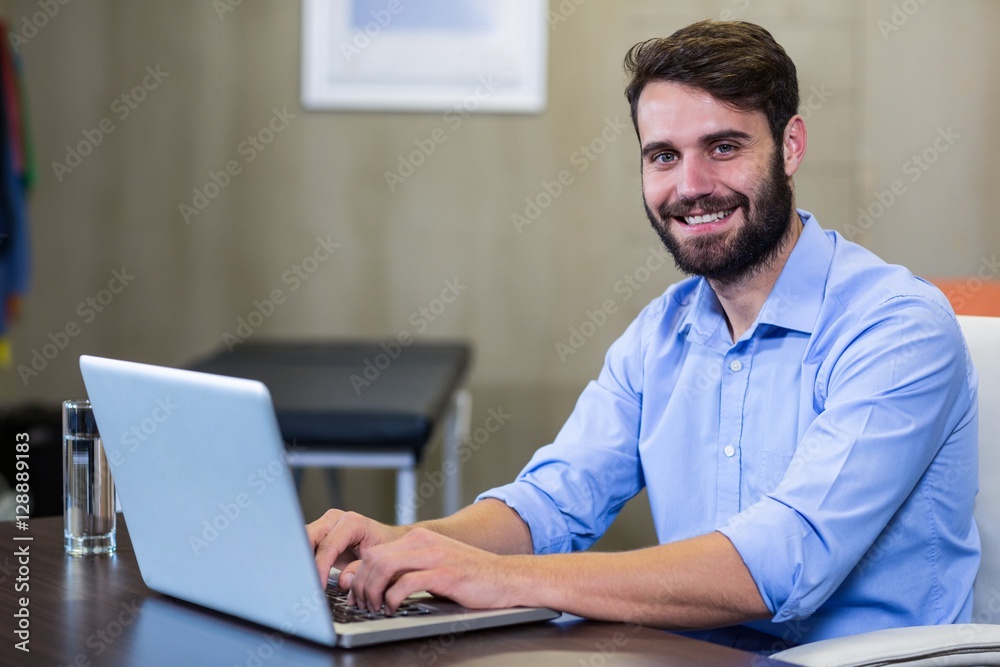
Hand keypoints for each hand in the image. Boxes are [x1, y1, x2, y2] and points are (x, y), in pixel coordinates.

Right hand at [307, 509, 404, 585]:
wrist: (389, 541)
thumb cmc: (386, 548)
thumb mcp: (378, 560)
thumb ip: (360, 570)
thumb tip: (343, 581)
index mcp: (351, 522)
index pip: (328, 546)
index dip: (320, 568)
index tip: (318, 586)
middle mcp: (336, 519)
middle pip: (309, 537)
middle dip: (305, 561)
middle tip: (306, 583)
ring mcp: (326, 524)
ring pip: (303, 540)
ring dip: (303, 560)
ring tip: (304, 580)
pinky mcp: (321, 534)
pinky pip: (306, 545)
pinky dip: (305, 560)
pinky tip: (307, 575)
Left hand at [344, 528, 518, 613]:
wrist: (506, 577)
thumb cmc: (471, 576)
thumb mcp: (434, 567)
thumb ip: (406, 570)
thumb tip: (372, 583)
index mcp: (419, 538)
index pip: (375, 552)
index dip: (360, 576)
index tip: (358, 595)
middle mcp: (424, 542)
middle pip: (374, 558)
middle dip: (362, 585)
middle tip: (364, 605)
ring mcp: (434, 556)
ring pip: (384, 567)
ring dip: (373, 591)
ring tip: (376, 608)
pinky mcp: (444, 574)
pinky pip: (406, 583)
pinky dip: (392, 599)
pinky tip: (394, 609)